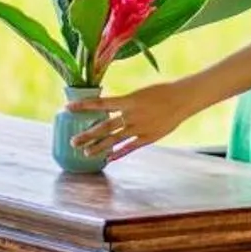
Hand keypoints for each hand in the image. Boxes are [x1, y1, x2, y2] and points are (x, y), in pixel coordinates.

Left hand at [72, 78, 201, 163]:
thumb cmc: (161, 92)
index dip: (83, 106)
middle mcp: (131, 115)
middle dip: (87, 135)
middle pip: (104, 127)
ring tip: (86, 154)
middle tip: (72, 141)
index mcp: (128, 100)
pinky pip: (130, 148)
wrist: (182, 99)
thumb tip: (108, 108)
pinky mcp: (148, 138)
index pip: (100, 103)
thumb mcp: (139, 94)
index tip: (67, 108)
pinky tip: (108, 159)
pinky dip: (118, 154)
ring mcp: (139, 128)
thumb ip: (124, 104)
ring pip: (114, 140)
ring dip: (99, 147)